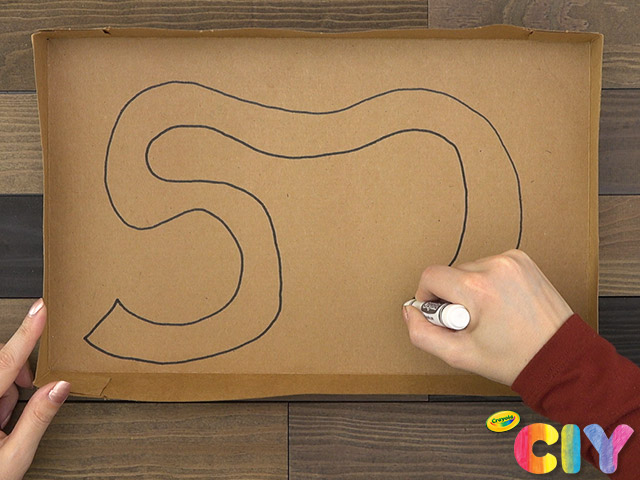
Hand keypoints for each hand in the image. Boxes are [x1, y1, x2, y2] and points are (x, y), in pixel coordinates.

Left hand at [0, 299, 69, 479]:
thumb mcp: (14, 457)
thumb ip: (38, 418)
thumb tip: (60, 387)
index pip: (7, 361)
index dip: (27, 332)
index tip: (40, 309)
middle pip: (0, 364)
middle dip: (16, 378)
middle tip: (22, 399)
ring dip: (5, 392)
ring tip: (2, 423)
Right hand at [403, 249, 573, 385]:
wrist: (560, 356)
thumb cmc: (513, 358)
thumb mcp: (459, 355)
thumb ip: (422, 333)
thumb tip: (411, 311)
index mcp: (478, 288)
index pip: (430, 276)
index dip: (428, 298)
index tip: (445, 318)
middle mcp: (495, 266)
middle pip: (450, 274)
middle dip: (454, 297)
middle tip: (473, 324)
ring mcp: (512, 260)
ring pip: (469, 269)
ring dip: (471, 289)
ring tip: (491, 315)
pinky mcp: (522, 260)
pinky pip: (489, 266)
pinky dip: (489, 283)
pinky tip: (503, 304)